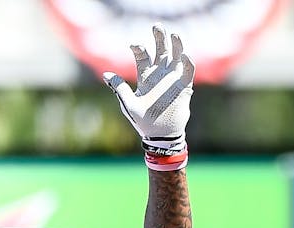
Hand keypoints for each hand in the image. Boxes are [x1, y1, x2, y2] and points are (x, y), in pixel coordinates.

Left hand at [103, 23, 194, 156]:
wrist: (160, 135)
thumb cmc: (142, 121)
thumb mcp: (128, 104)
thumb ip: (119, 88)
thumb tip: (105, 74)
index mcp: (145, 76)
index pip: (143, 56)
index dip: (139, 48)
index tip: (134, 45)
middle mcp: (159, 74)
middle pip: (161, 50)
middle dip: (159, 37)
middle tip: (157, 26)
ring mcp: (172, 79)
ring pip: (176, 55)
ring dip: (176, 45)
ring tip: (174, 34)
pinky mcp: (184, 86)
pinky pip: (188, 70)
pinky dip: (187, 62)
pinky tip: (184, 55)